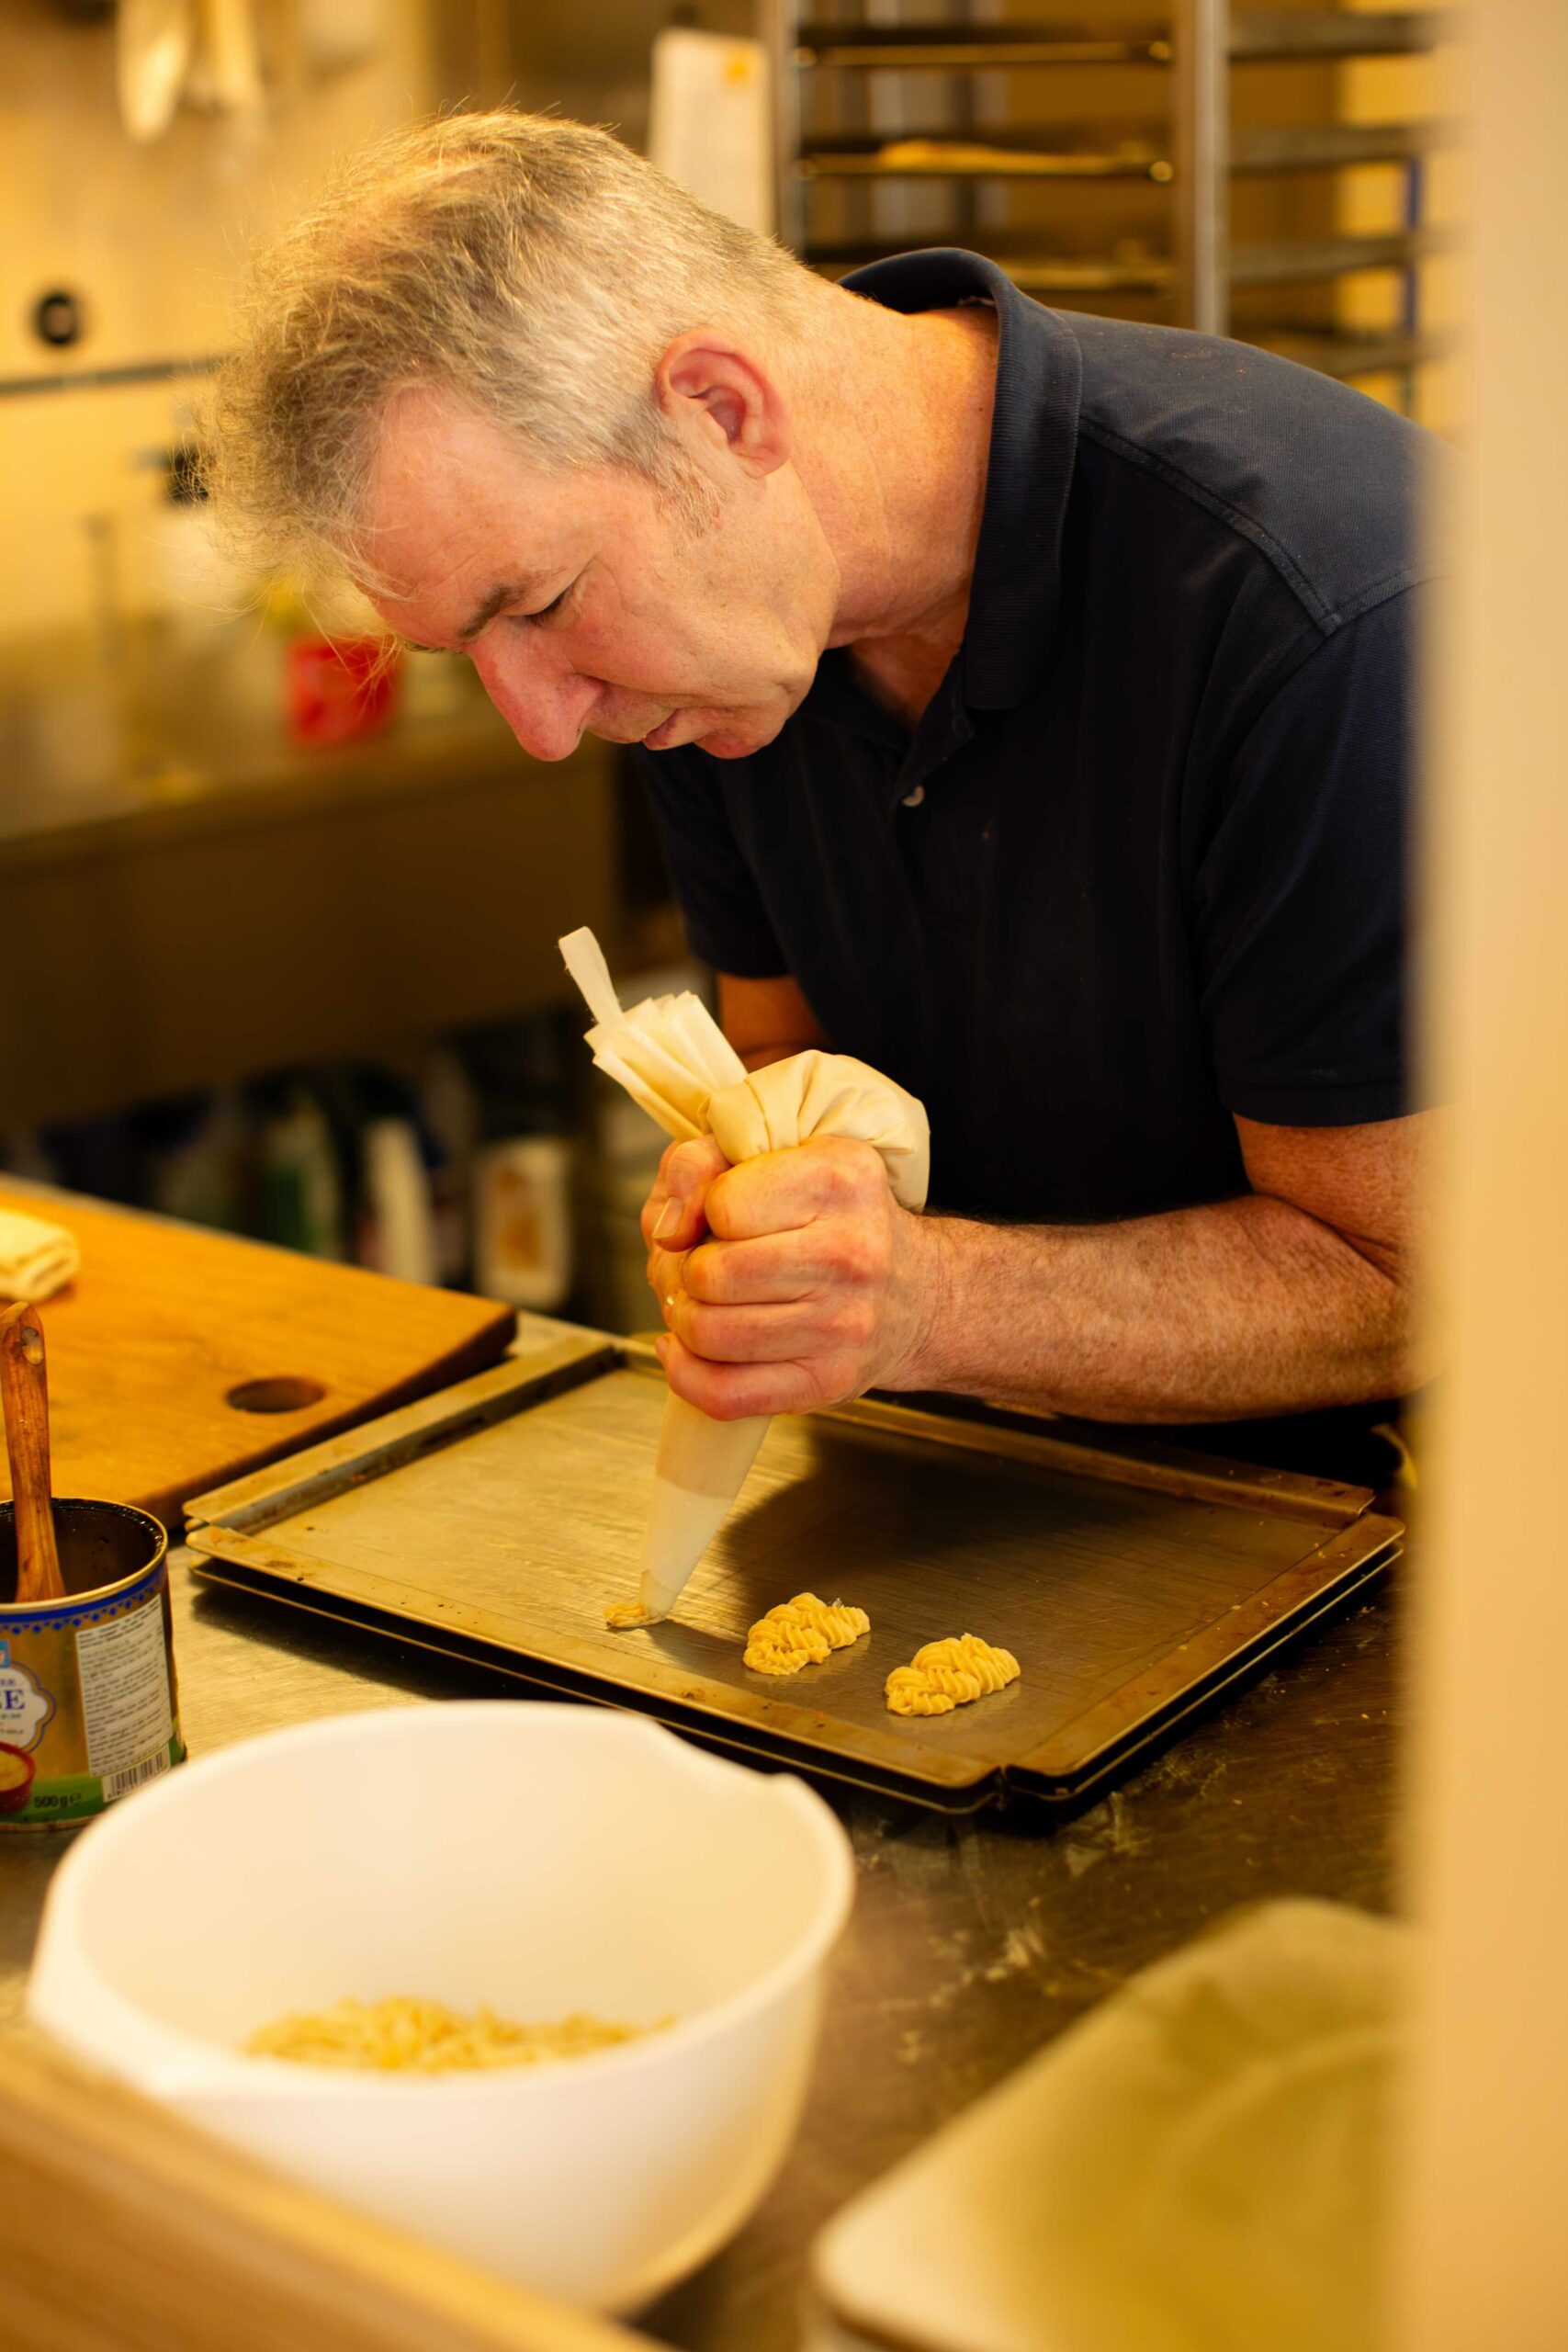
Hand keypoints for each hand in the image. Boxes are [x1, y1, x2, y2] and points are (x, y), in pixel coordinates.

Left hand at [641, 1134, 943, 1418]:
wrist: (919, 1294)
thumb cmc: (836, 1220)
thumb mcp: (780, 1156)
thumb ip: (702, 1163)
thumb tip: (668, 1231)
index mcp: (838, 1179)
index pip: (722, 1203)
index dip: (701, 1210)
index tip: (716, 1217)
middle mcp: (849, 1252)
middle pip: (709, 1274)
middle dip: (686, 1271)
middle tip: (703, 1267)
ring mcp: (842, 1325)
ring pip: (708, 1333)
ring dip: (685, 1320)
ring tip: (703, 1304)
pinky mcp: (827, 1381)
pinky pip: (724, 1394)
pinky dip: (686, 1374)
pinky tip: (688, 1351)